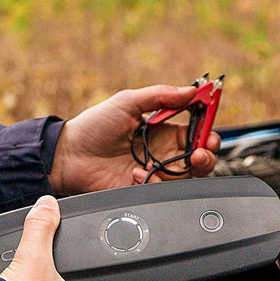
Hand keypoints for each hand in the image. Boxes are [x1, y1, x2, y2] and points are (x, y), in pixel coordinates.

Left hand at [48, 84, 220, 194]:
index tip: (210, 130)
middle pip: (200, 157)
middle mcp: (164, 153)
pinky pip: (163, 190)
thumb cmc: (94, 126)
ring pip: (186, 177)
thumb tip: (190, 90)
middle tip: (199, 153)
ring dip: (179, 171)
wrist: (69, 156)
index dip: (208, 131)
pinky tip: (135, 174)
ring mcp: (155, 172)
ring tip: (155, 165)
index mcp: (164, 131)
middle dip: (206, 155)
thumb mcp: (127, 102)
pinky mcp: (144, 189)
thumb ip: (160, 96)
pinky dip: (153, 183)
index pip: (197, 131)